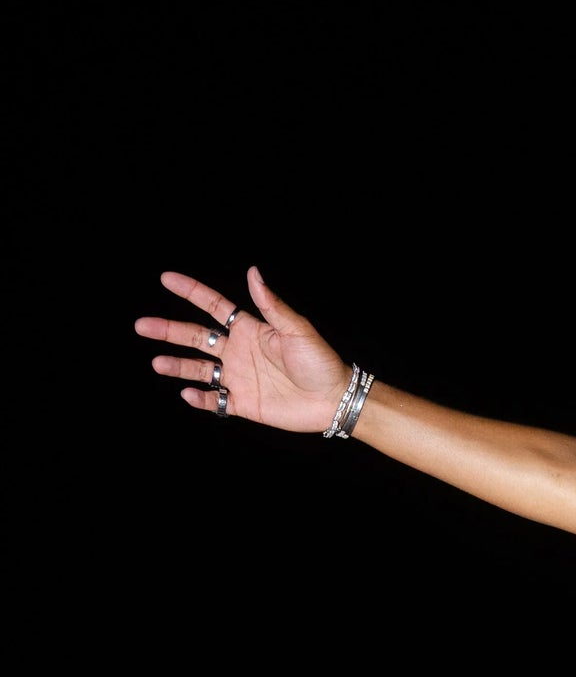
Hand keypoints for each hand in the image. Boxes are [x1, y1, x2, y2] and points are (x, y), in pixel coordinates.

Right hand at [134, 266, 350, 430]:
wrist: (333, 399)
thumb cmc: (320, 361)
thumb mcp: (296, 329)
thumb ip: (272, 305)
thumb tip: (253, 272)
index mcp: (249, 329)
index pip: (212, 306)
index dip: (190, 291)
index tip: (166, 278)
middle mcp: (238, 351)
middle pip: (196, 336)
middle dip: (168, 330)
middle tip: (141, 326)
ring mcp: (239, 377)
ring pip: (199, 369)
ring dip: (177, 365)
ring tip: (157, 363)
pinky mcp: (244, 404)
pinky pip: (216, 401)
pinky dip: (201, 399)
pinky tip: (188, 394)